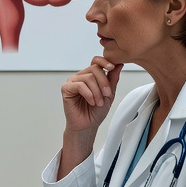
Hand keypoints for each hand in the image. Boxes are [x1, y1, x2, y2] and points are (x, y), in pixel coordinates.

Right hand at [56, 57, 122, 175]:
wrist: (87, 126)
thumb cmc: (96, 112)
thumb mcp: (109, 94)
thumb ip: (113, 79)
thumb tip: (119, 65)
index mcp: (91, 75)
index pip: (96, 61)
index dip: (104, 61)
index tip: (112, 67)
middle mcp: (81, 76)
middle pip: (94, 69)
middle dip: (104, 82)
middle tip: (107, 95)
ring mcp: (73, 82)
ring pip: (88, 78)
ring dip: (97, 91)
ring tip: (98, 102)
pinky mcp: (66, 89)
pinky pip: (79, 85)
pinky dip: (88, 94)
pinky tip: (91, 102)